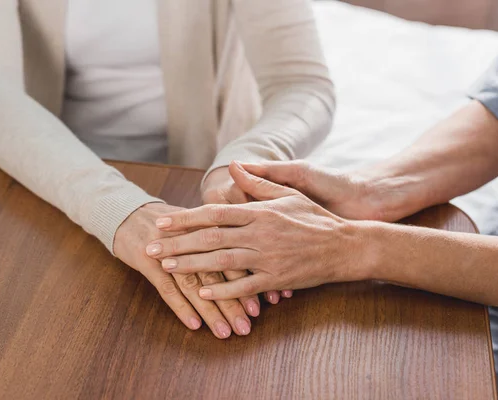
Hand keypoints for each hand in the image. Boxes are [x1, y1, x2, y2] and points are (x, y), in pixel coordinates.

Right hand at [114, 203, 256, 337]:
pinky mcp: (147, 261)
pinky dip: (181, 307)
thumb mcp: (194, 225)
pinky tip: (194, 324)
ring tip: (224, 332)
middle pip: (216, 274)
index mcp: (205, 228)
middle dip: (233, 303)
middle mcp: (189, 238)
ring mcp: (167, 251)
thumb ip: (219, 241)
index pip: (232, 257)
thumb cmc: (167, 225)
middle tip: (246, 326)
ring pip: (193, 284)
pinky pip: (166, 288)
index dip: (246, 283)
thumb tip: (250, 265)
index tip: (259, 306)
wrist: (125, 213)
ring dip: (210, 311)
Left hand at [145, 162, 370, 299]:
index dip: (185, 218)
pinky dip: (222, 290)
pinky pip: (244, 287)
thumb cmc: (315, 218)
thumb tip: (234, 166)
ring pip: (222, 262)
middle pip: (209, 239)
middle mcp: (259, 234)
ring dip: (191, 265)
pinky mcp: (276, 280)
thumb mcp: (289, 194)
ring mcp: (267, 258)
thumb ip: (258, 183)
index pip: (214, 213)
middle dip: (177, 243)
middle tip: (151, 248)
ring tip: (167, 267)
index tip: (161, 221)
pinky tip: (203, 292)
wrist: (346, 246)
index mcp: (259, 212)